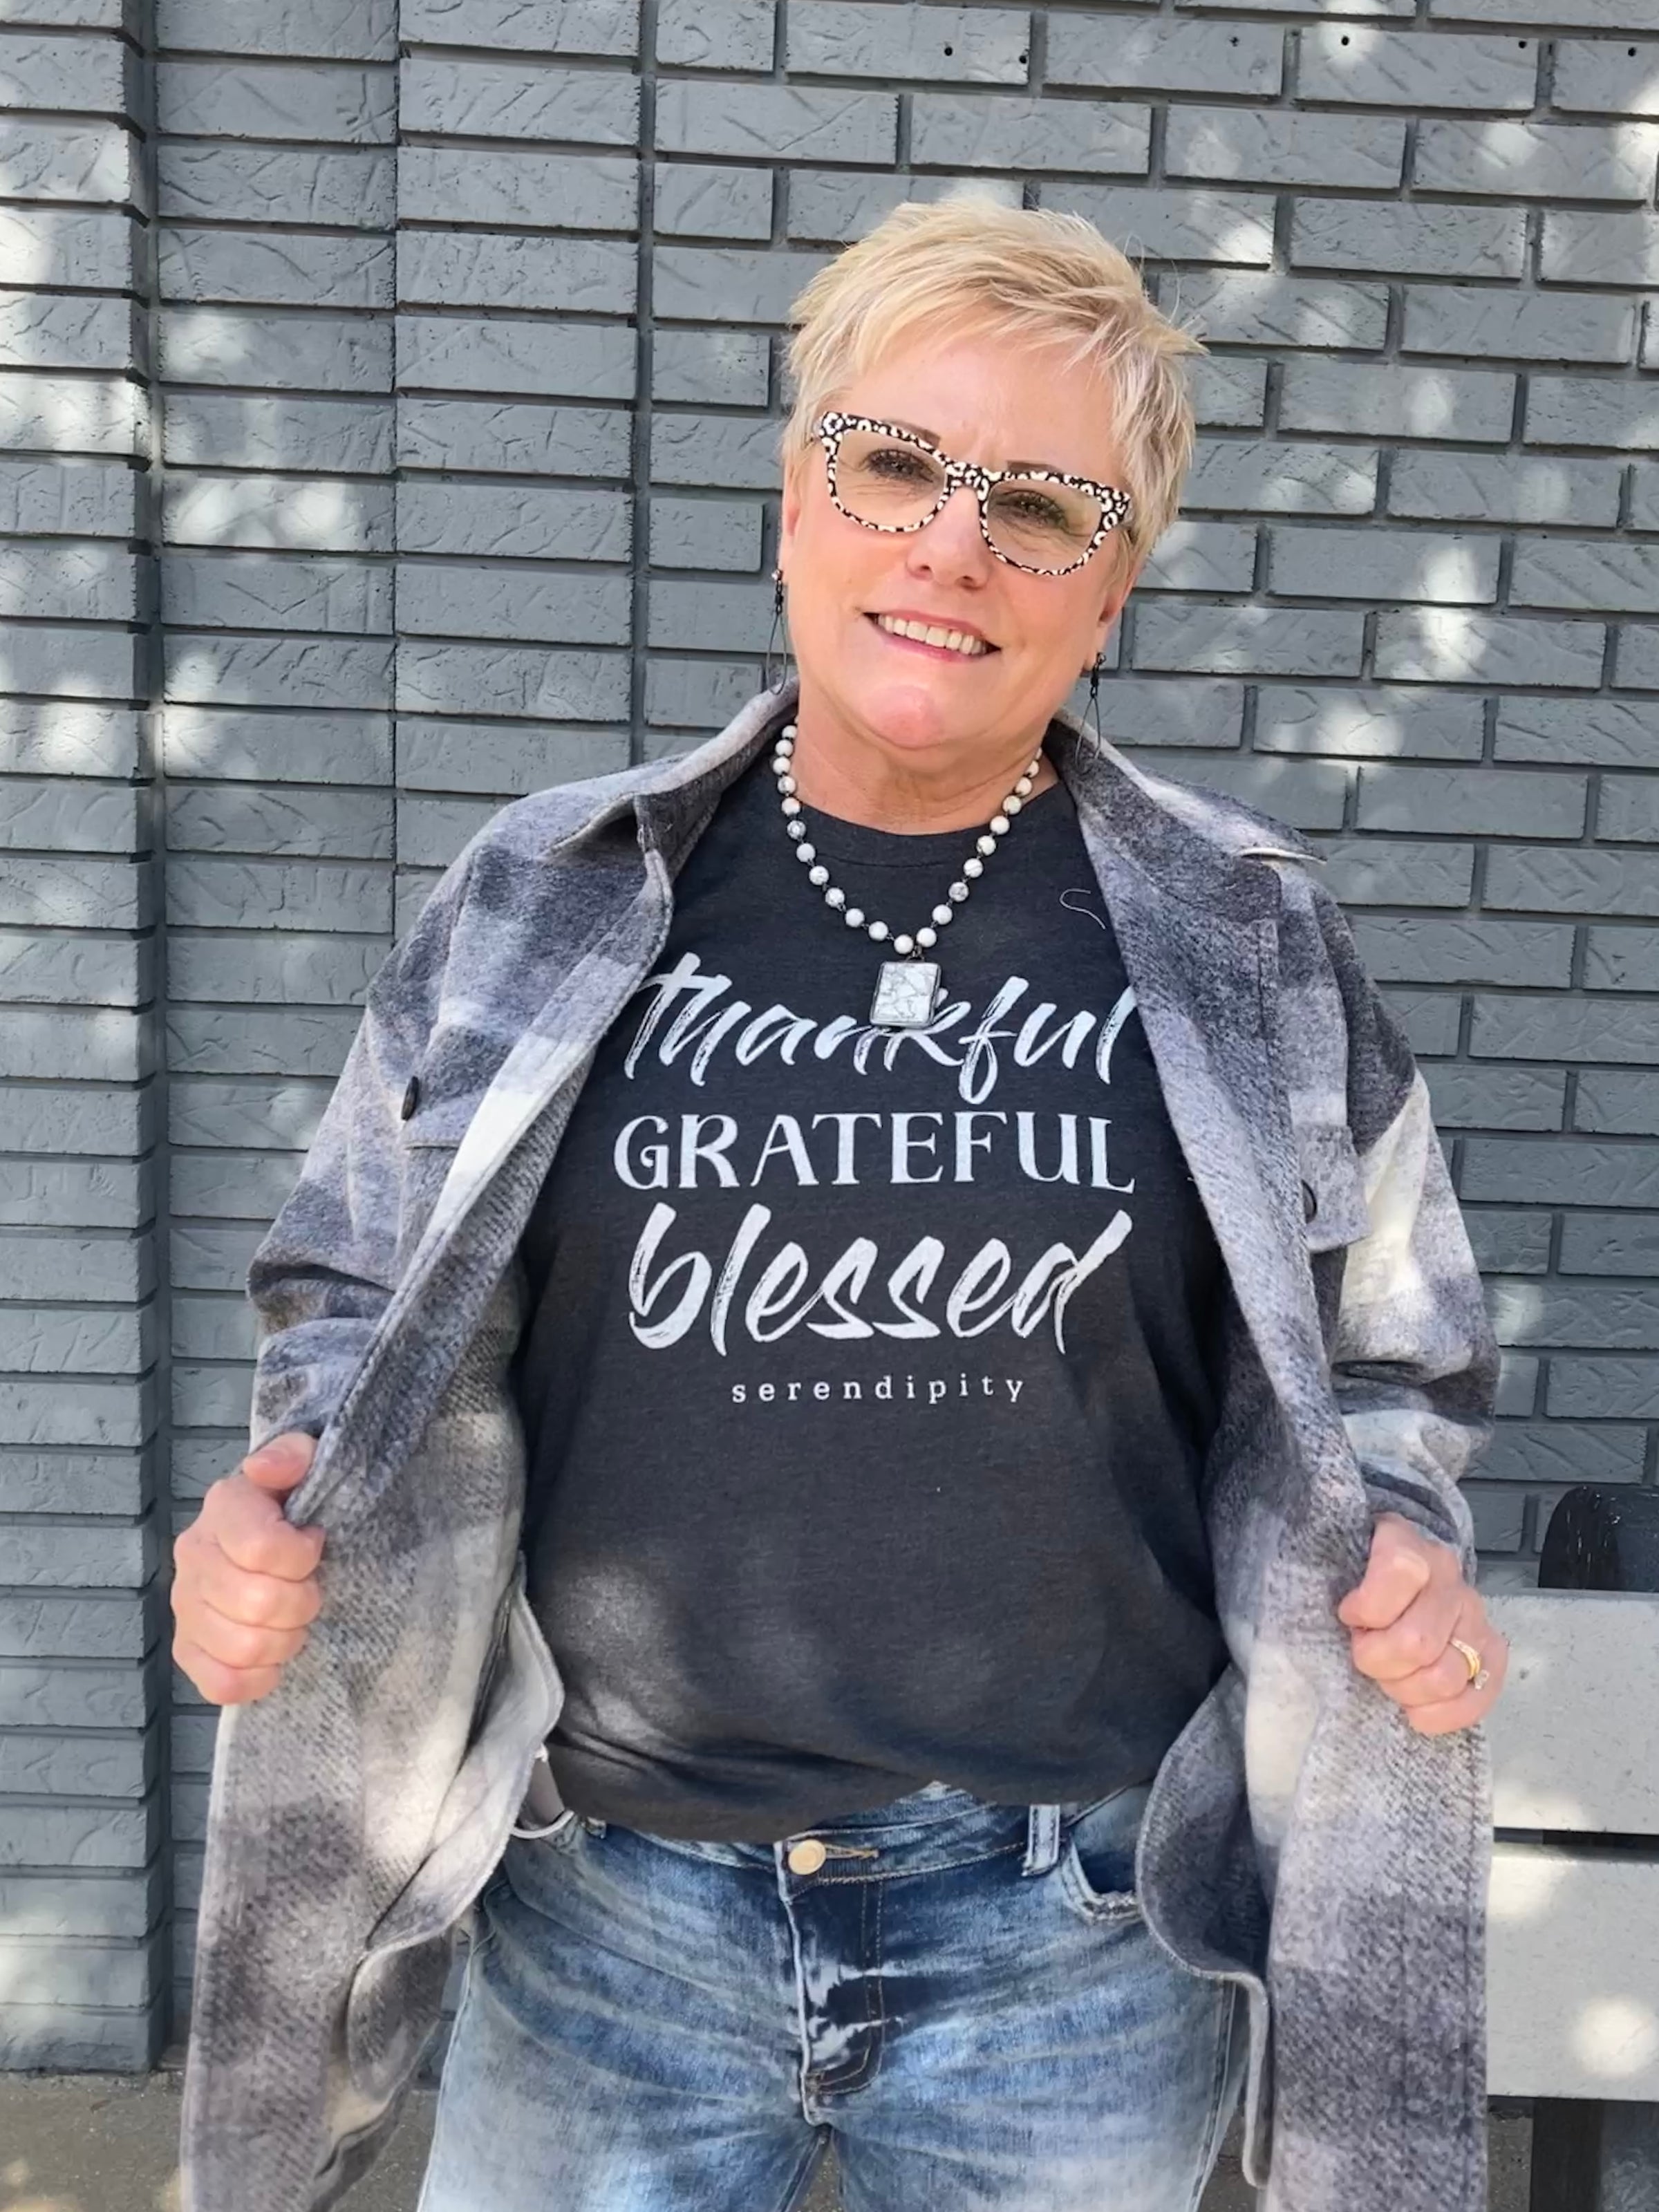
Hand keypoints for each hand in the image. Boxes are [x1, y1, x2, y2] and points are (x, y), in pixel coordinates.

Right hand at [171, 1431, 324, 1704]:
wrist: (277, 1534)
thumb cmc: (297, 1502)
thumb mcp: (306, 1462)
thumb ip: (293, 1454)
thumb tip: (266, 1469)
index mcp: (223, 1507)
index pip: (262, 1549)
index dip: (303, 1555)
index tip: (315, 1544)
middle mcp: (194, 1555)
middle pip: (258, 1603)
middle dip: (303, 1601)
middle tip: (310, 1587)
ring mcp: (185, 1607)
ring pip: (244, 1647)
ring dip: (286, 1639)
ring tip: (294, 1618)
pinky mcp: (188, 1650)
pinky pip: (221, 1684)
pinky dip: (258, 1677)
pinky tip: (273, 1653)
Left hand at [1336, 1512, 1507, 1735]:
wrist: (1395, 1575)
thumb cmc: (1352, 1578)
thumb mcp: (1331, 1563)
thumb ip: (1321, 1574)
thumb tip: (1338, 1616)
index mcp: (1405, 1543)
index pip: (1400, 1570)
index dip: (1368, 1607)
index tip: (1349, 1616)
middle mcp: (1447, 1576)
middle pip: (1417, 1642)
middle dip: (1378, 1660)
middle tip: (1365, 1654)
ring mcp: (1474, 1614)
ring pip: (1444, 1676)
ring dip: (1405, 1689)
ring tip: (1389, 1676)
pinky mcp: (1491, 1652)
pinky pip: (1478, 1697)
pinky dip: (1442, 1714)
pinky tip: (1415, 1708)